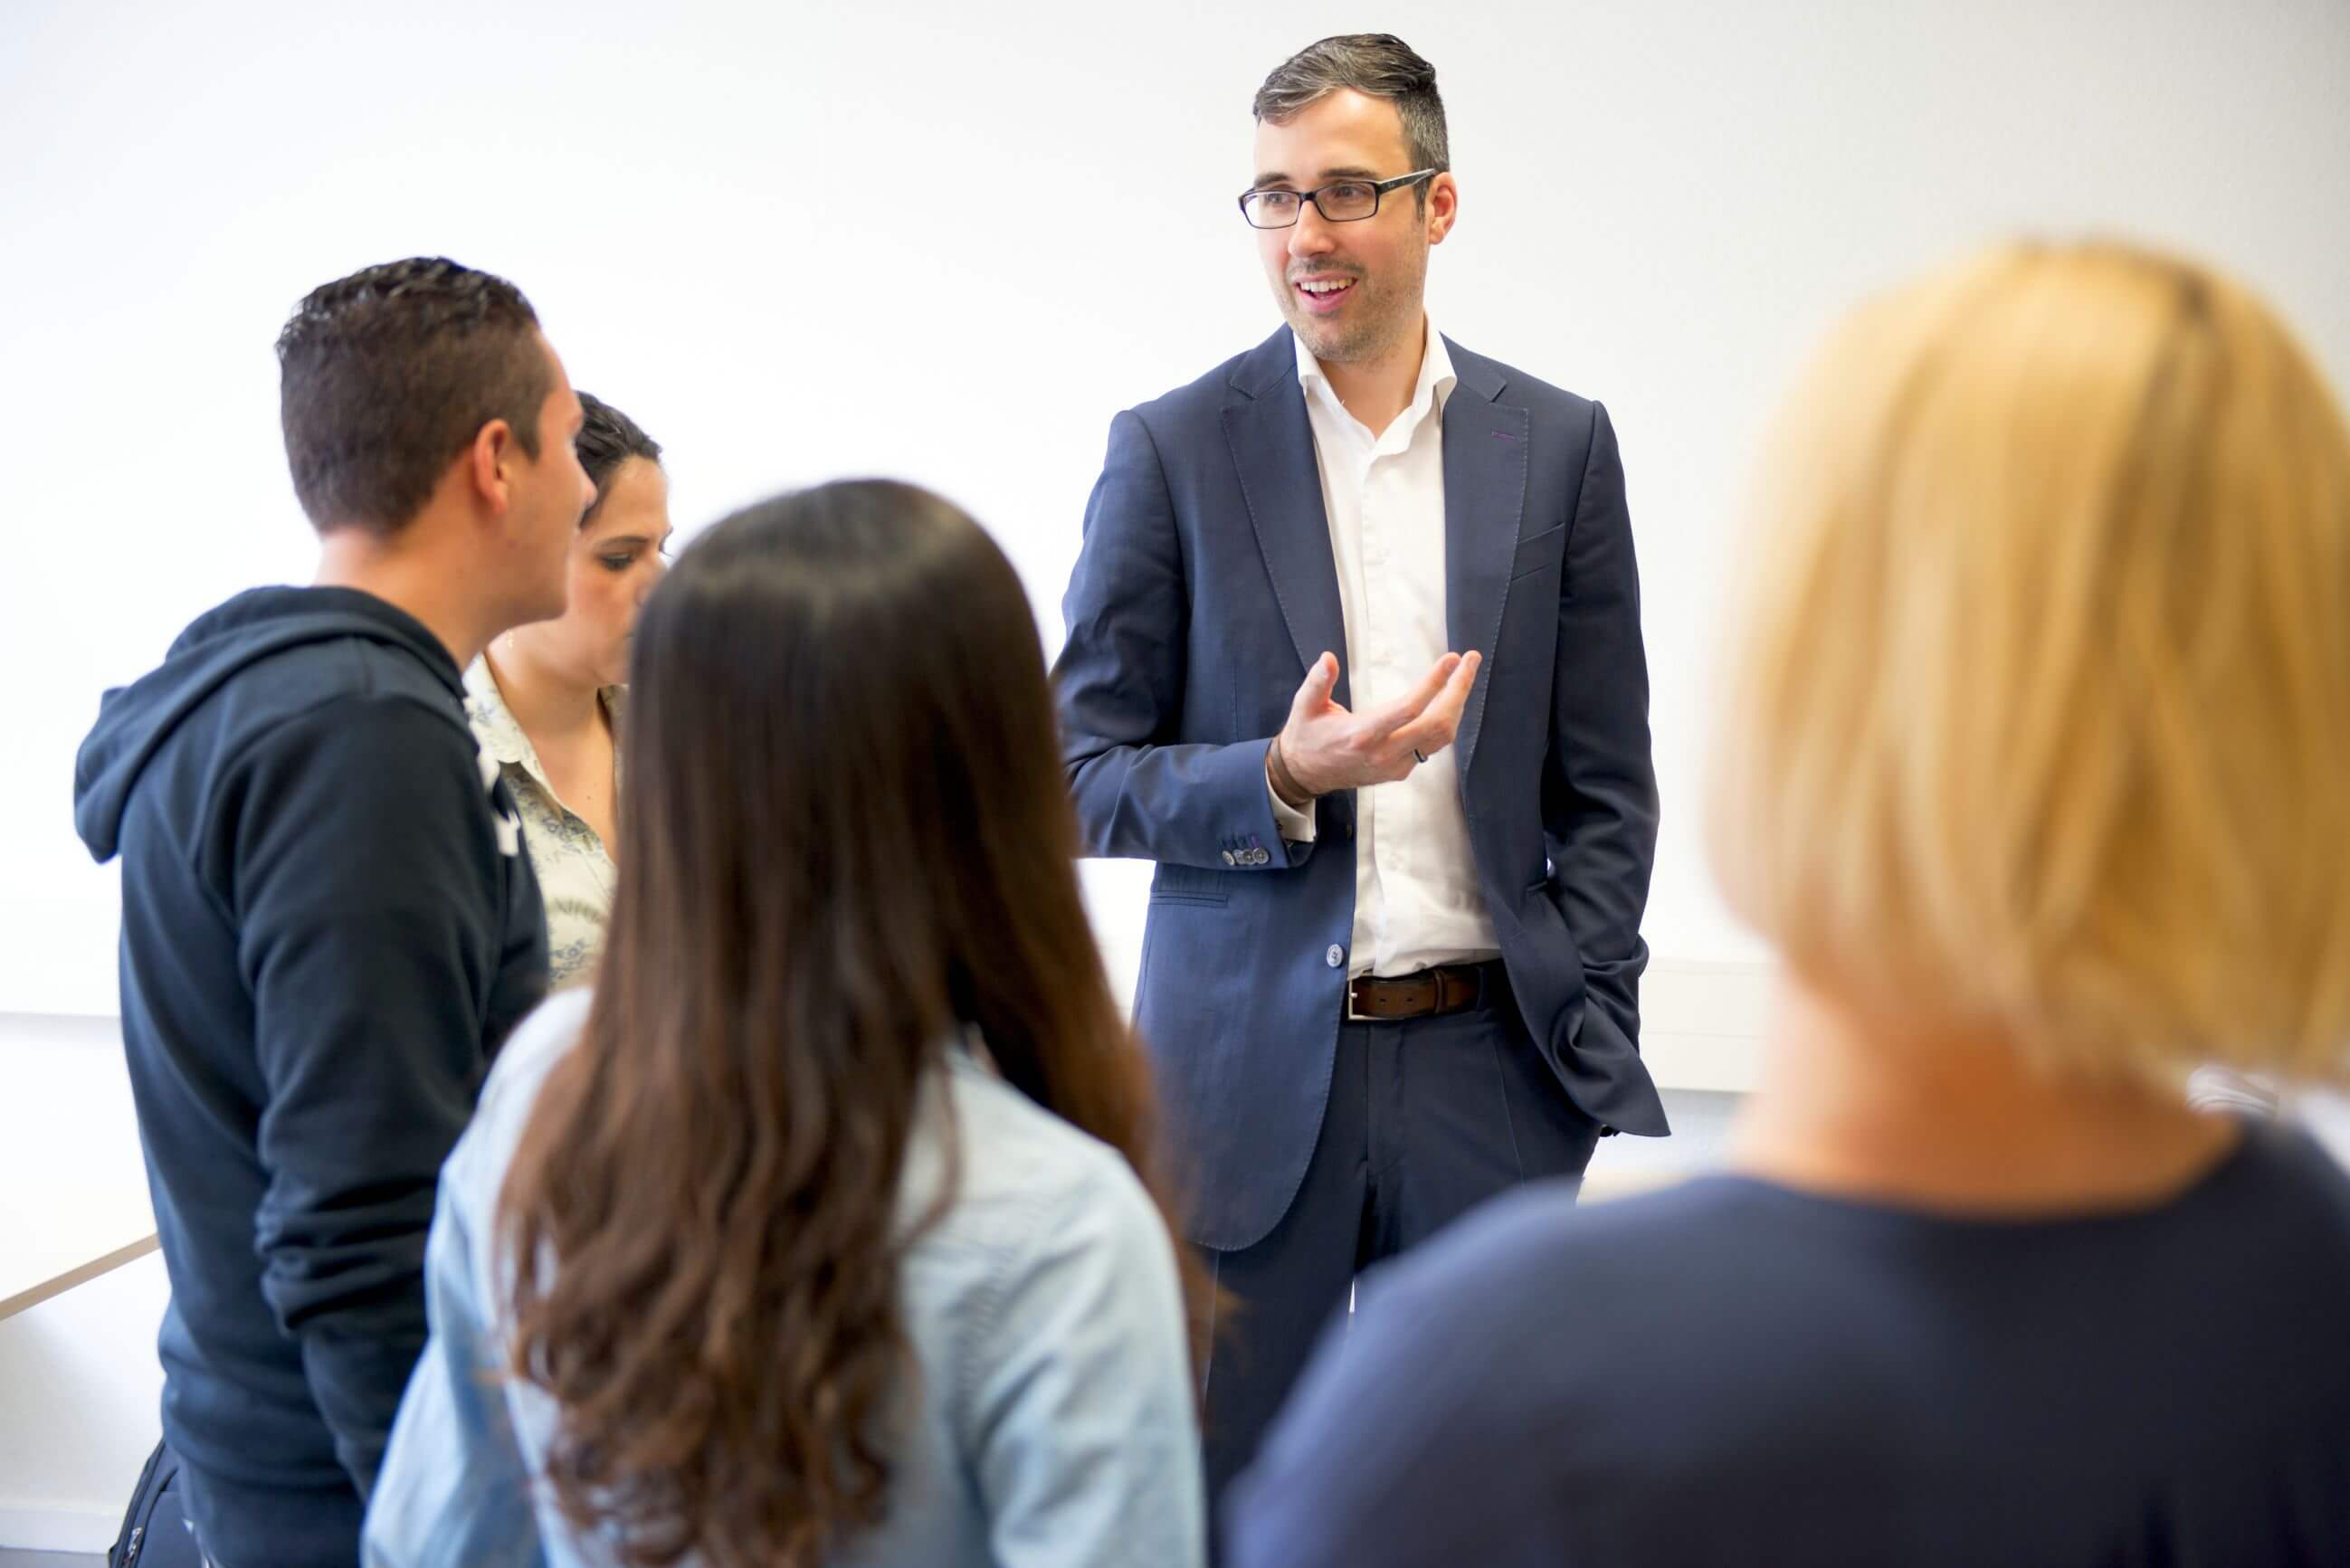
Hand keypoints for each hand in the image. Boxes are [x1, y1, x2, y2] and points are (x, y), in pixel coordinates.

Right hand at [1273, 649, 1480, 800]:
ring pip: (1442, 737)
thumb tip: (1328, 658)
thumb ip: (1318, 682)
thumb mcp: (1305, 706)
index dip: (1435, 683)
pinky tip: (1448, 698)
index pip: (1410, 709)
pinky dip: (1446, 719)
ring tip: (1464, 675)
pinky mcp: (1400, 771)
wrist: (1305, 774)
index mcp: (1362, 735)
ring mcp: (1396, 765)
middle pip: (1438, 724)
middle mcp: (1384, 753)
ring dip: (1457, 704)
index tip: (1451, 659)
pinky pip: (1433, 745)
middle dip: (1459, 690)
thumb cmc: (1307, 736)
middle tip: (1469, 661)